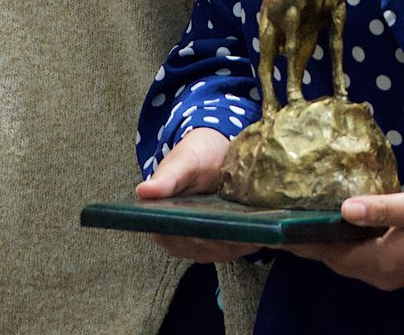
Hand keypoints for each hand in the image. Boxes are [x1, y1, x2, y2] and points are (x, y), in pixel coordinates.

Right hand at [135, 129, 257, 263]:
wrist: (217, 152)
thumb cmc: (196, 154)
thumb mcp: (183, 161)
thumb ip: (166, 178)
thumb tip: (143, 191)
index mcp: (160, 220)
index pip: (174, 237)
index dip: (192, 236)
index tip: (209, 232)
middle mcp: (178, 238)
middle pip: (199, 247)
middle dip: (220, 241)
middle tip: (241, 232)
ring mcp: (200, 244)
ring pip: (218, 252)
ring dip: (236, 244)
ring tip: (255, 235)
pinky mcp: (220, 243)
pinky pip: (233, 249)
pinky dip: (246, 243)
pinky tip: (260, 236)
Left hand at [281, 180, 403, 290]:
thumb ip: (382, 207)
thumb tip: (343, 209)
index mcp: (384, 262)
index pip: (329, 253)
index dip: (300, 240)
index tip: (272, 226)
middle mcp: (384, 274)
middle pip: (335, 260)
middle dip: (308, 242)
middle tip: (282, 215)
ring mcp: (395, 273)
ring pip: (349, 260)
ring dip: (327, 243)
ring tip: (305, 215)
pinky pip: (364, 257)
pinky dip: (347, 243)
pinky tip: (343, 221)